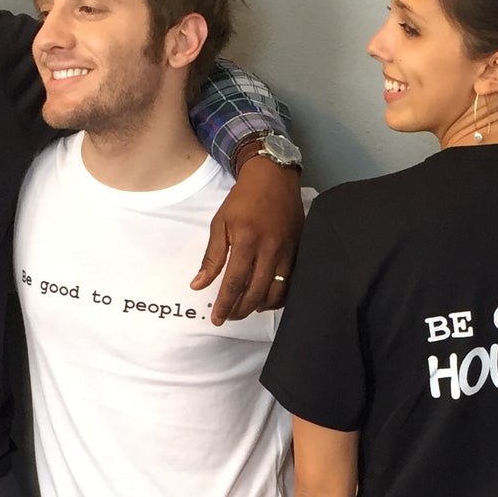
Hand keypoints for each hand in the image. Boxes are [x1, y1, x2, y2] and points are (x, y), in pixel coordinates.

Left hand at [192, 150, 302, 323]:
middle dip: (241, 309)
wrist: (274, 177)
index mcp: (247, 241)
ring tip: (247, 308)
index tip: (216, 319)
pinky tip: (267, 298)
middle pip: (256, 292)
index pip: (234, 282)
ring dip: (260, 306)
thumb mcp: (220, 223)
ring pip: (276, 291)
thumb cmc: (243, 199)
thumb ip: (212, 256)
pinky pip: (290, 282)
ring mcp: (287, 251)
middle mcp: (269, 249)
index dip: (225, 304)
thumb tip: (198, 284)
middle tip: (229, 316)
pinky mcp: (298, 250)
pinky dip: (278, 296)